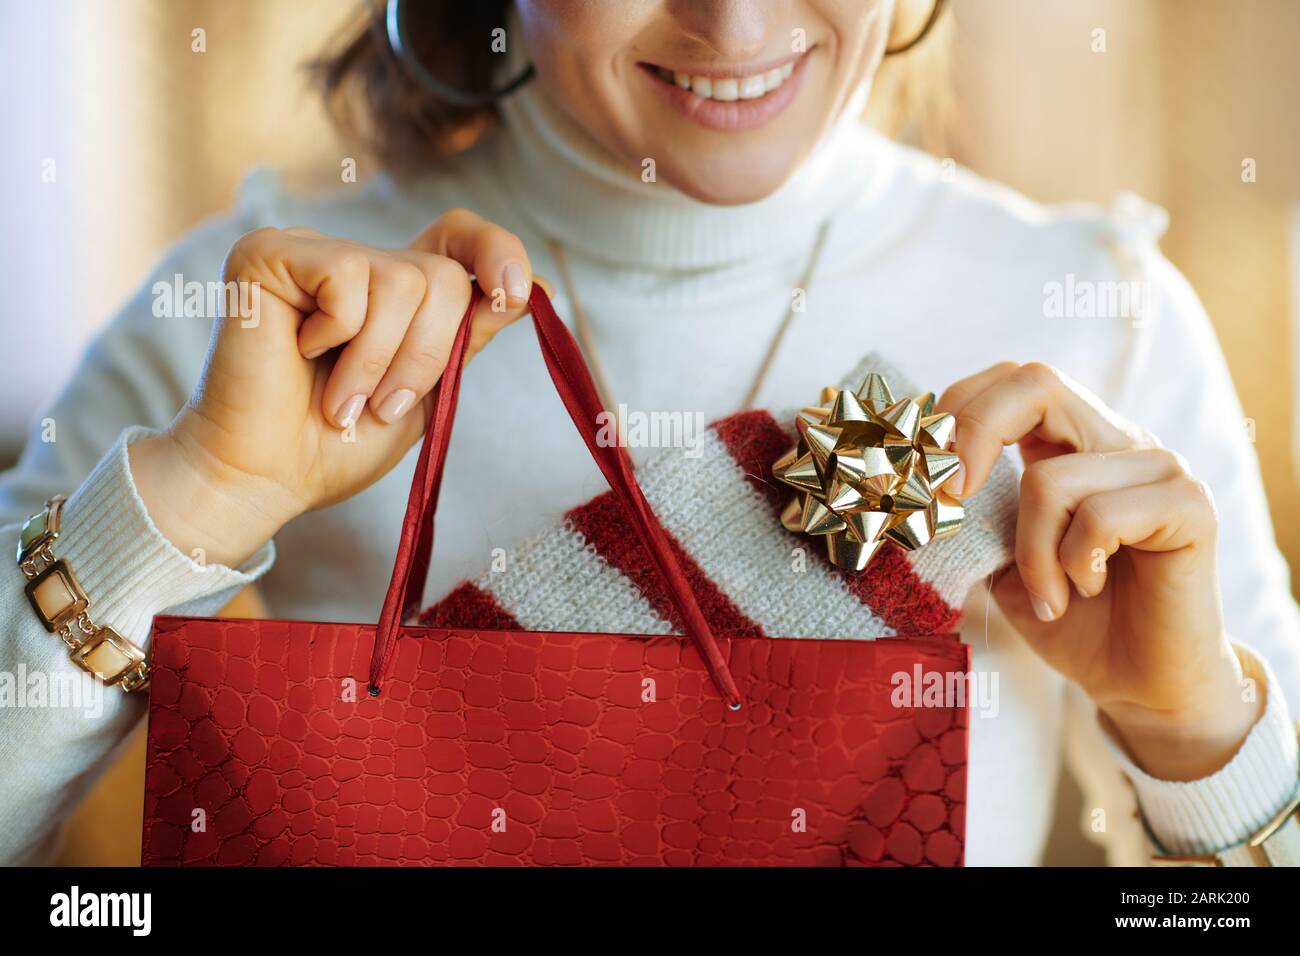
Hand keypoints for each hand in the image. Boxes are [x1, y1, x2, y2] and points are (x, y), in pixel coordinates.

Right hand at [132, 210, 541, 568]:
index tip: (514, 296)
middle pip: (442, 275)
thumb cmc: (336, 445)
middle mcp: (356, 263)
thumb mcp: (427, 392)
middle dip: (426, 355)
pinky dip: (338, 335)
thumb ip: (468, 336)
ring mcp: (312, 252)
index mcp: (394, 291)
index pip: (460, 237)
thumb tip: (540, 288)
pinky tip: (300, 352)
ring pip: (402, 280)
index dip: (498, 251)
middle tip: (380, 404)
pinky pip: (347, 278)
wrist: (269, 479)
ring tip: (340, 398)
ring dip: (379, 360)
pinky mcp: (270, 253)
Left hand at [939, 361, 1260, 780]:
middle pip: (1035, 383)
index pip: (1009, 381)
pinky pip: (1102, 516)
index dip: (956, 411)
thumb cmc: (1067, 618)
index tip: (924, 474)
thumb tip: (912, 478)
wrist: (1135, 681)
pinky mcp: (1190, 505)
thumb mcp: (997, 558)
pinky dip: (1075, 564)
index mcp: (1069, 442)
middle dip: (973, 436)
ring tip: (1051, 595)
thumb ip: (968, 512)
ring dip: (1031, 551)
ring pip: (1052, 478)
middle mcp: (1116, 439)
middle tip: (950, 501)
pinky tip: (1090, 589)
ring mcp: (1158, 466)